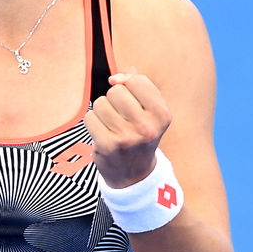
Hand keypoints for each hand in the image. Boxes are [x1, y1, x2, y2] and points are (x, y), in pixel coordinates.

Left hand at [84, 68, 171, 187]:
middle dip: (114, 100)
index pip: (137, 80)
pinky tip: (102, 133)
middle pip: (116, 91)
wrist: (135, 174)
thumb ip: (137, 85)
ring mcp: (127, 138)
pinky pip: (89, 117)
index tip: (130, 97)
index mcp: (162, 114)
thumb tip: (116, 77)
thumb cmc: (139, 134)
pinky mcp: (107, 146)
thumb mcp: (149, 111)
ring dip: (102, 111)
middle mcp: (147, 127)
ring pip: (100, 103)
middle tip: (120, 117)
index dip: (128, 84)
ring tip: (111, 126)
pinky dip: (92, 123)